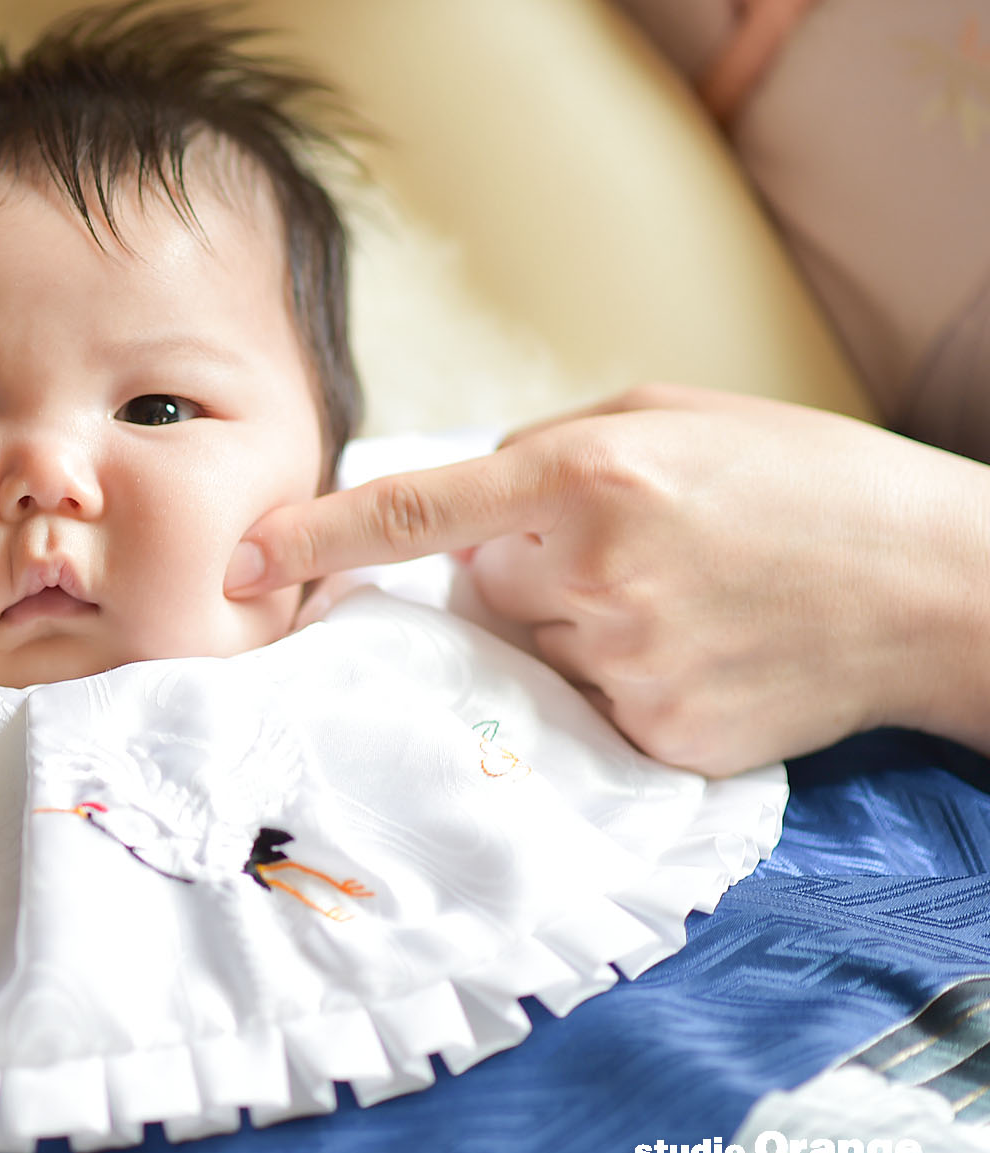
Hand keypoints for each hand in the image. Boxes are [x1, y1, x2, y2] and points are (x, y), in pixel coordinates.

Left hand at [226, 385, 989, 773]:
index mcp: (588, 475)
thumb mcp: (671, 416)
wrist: (940, 585)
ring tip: (683, 597)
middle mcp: (591, 574)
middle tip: (637, 547)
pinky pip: (587, 706)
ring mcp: (624, 665)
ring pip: (531, 652)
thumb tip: (461, 513)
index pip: (411, 512)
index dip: (312, 540)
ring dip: (574, 626)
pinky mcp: (657, 736)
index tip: (233, 565)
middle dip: (525, 570)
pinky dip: (622, 678)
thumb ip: (547, 453)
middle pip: (481, 590)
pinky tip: (700, 648)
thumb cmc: (805, 479)